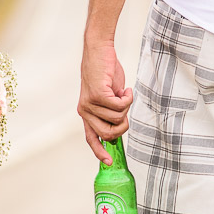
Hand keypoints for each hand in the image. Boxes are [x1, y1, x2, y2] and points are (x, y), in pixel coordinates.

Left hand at [78, 38, 132, 163]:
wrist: (99, 52)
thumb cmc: (105, 73)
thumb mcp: (108, 97)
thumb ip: (110, 112)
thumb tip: (120, 126)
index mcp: (86, 114)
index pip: (91, 138)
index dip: (100, 152)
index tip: (109, 162)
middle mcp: (85, 111)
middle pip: (109, 133)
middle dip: (123, 125)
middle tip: (126, 110)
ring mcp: (90, 104)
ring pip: (118, 118)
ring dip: (126, 107)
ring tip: (123, 93)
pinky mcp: (97, 95)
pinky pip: (120, 106)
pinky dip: (128, 98)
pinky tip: (125, 88)